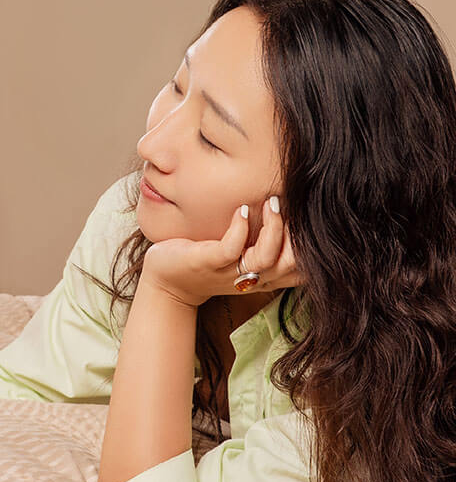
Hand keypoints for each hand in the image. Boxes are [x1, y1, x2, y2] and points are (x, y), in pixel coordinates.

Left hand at [141, 196, 303, 307]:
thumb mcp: (243, 253)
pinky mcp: (206, 263)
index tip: (311, 218)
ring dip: (274, 228)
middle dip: (301, 236)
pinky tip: (242, 211)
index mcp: (266, 276)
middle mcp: (252, 277)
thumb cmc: (208, 259)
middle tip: (294, 205)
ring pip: (266, 259)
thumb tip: (290, 204)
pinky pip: (230, 249)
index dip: (315, 247)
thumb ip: (266, 239)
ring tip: (272, 202)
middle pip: (293, 265)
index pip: (303, 269)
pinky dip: (240, 229)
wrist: (167, 279)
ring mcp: (229, 272)